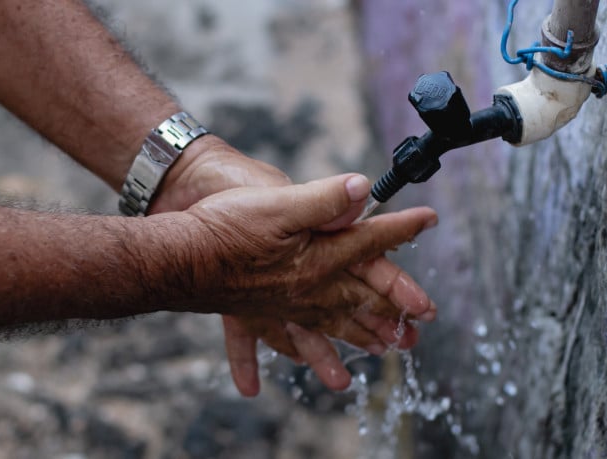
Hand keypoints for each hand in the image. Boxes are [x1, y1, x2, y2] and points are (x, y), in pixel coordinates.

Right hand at [150, 137, 435, 395]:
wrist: (177, 257)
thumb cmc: (226, 226)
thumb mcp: (280, 203)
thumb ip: (325, 200)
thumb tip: (364, 189)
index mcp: (320, 259)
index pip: (371, 244)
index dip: (402, 229)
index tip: (429, 219)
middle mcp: (307, 288)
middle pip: (360, 299)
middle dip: (395, 307)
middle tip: (423, 321)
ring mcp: (281, 305)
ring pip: (329, 325)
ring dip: (356, 338)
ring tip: (379, 354)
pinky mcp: (253, 310)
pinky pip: (268, 340)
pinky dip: (272, 356)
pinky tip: (268, 377)